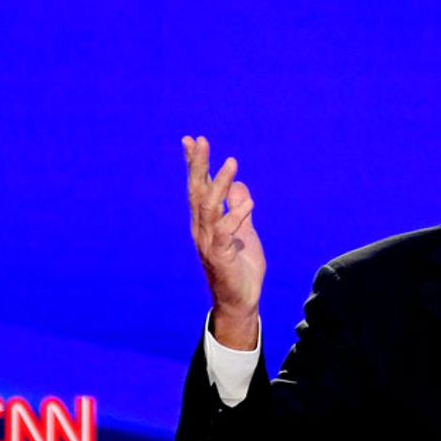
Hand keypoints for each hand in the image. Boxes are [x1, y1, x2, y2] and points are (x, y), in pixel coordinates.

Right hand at [184, 136, 264, 349]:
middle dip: (198, 165)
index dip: (194, 164)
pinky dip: (236, 215)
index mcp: (206, 222)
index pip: (197, 188)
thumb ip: (240, 210)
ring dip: (219, 183)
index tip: (191, 140)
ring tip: (232, 163)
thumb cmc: (240, 268)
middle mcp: (202, 229)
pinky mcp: (220, 256)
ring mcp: (209, 243)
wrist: (241, 301)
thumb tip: (240, 186)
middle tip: (200, 140)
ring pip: (209, 207)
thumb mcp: (245, 233)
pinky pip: (226, 231)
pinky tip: (249, 202)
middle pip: (197, 192)